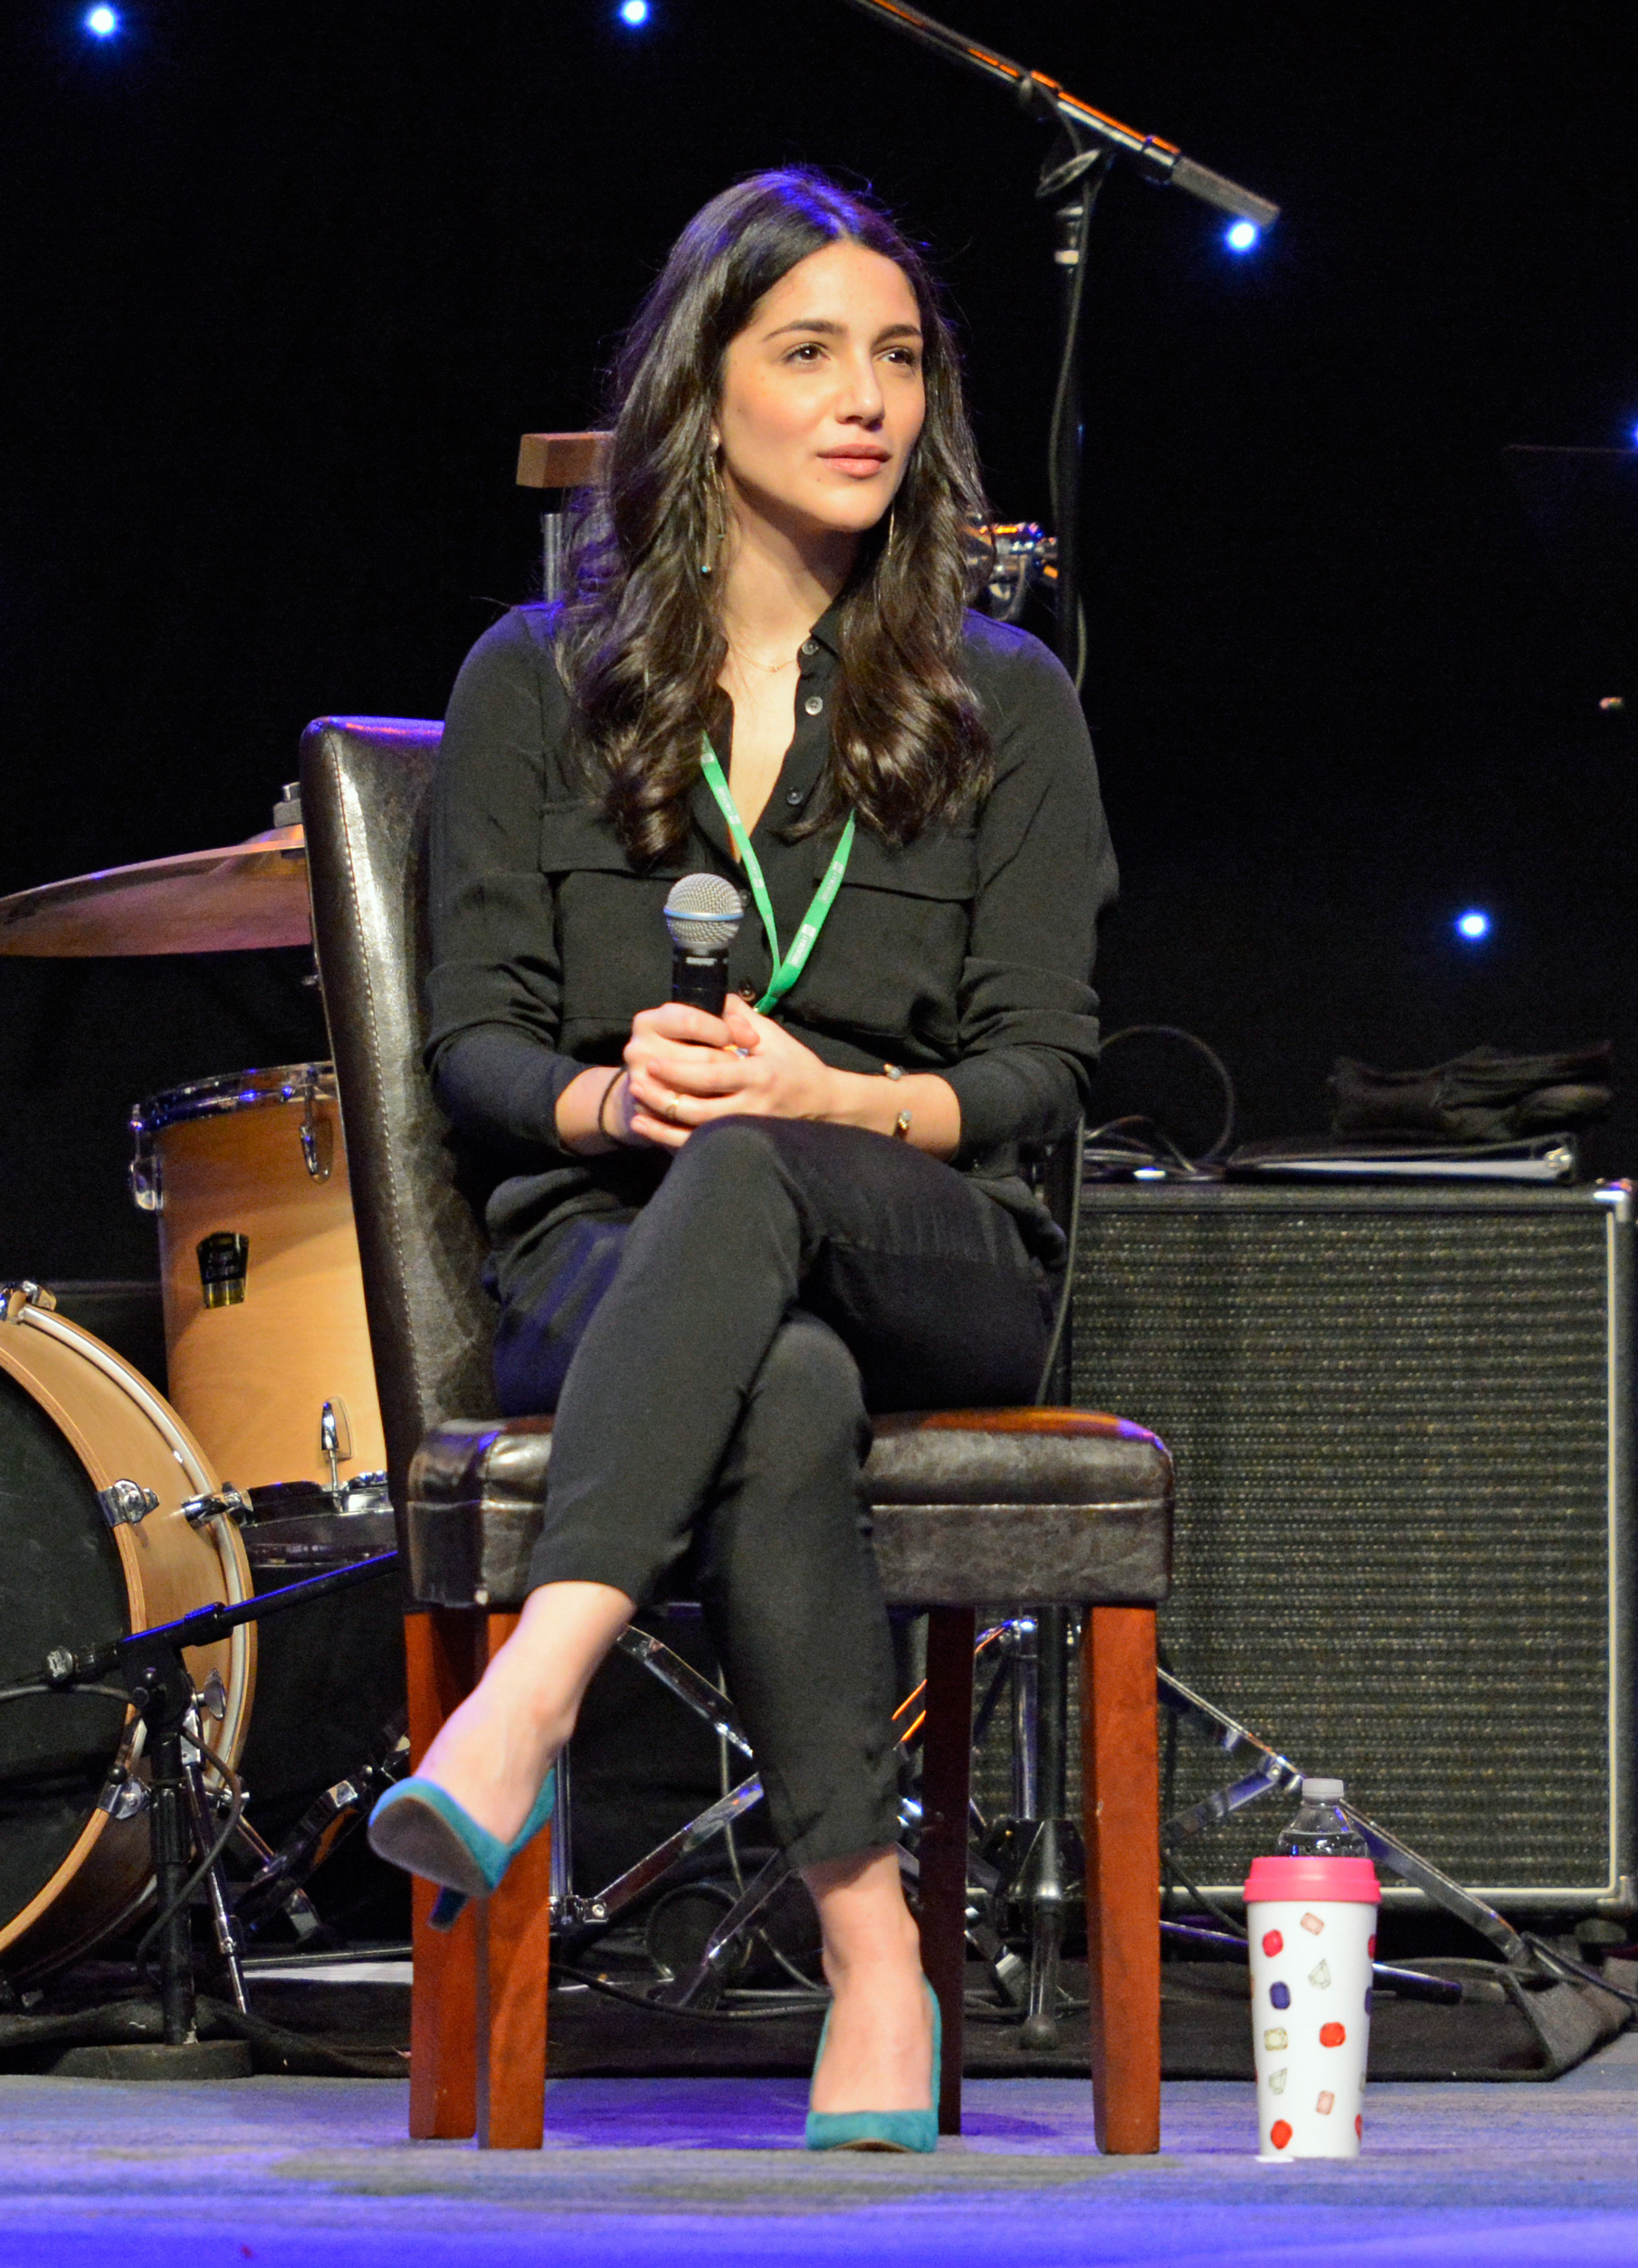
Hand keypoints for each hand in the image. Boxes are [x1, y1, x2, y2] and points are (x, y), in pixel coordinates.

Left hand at [622, 996, 839, 1148]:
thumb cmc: (794, 1064)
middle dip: (664, 1094)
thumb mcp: (773, 1035)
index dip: (680, 1070)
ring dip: (661, 1116)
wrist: (821, 1102)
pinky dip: (668, 1137)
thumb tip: (713, 995)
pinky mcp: (739, 1139)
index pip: (713, 1074)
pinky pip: (698, 1144)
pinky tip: (645, 1125)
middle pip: (699, 1105)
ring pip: (696, 1128)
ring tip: (636, 1100)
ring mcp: (746, 1126)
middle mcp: (752, 1104)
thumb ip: (741, 1016)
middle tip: (635, 1078)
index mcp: (759, 1074)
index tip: (653, 1061)